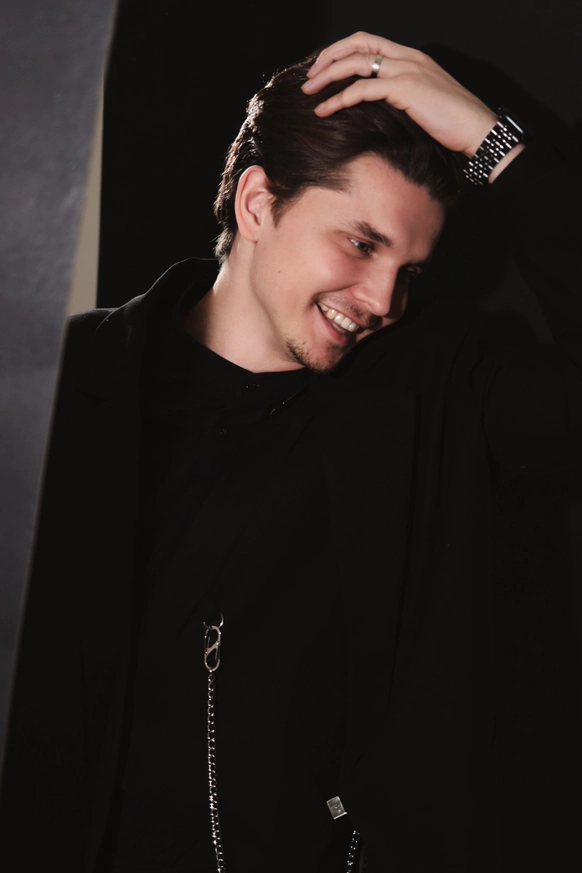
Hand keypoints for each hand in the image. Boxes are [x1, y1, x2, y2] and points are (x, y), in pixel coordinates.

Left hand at [302, 31, 497, 157]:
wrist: (478, 129)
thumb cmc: (454, 123)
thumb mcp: (424, 103)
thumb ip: (402, 96)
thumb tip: (376, 107)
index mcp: (412, 57)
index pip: (369, 41)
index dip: (342, 50)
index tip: (324, 68)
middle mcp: (408, 57)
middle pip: (358, 43)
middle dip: (328, 57)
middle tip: (309, 78)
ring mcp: (407, 70)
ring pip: (356, 63)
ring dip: (327, 76)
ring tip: (309, 93)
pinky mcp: (406, 89)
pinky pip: (364, 89)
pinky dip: (340, 99)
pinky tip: (326, 110)